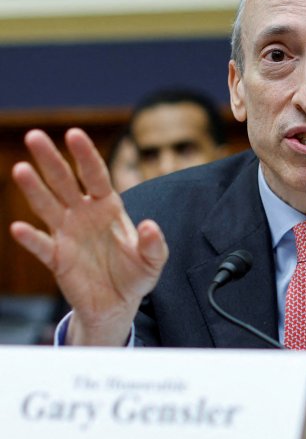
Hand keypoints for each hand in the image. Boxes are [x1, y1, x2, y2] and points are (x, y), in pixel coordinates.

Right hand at [10, 129, 167, 344]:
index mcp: (108, 207)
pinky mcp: (57, 258)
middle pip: (64, 182)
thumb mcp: (153, 260)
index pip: (95, 175)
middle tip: (36, 136)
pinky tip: (18, 228)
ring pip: (47, 206)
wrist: (118, 304)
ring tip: (21, 170)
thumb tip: (149, 225)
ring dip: (34, 189)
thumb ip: (154, 244)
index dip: (86, 155)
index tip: (74, 134)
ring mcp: (67, 234)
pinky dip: (30, 238)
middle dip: (51, 160)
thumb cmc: (135, 274)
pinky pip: (42, 245)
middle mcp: (83, 214)